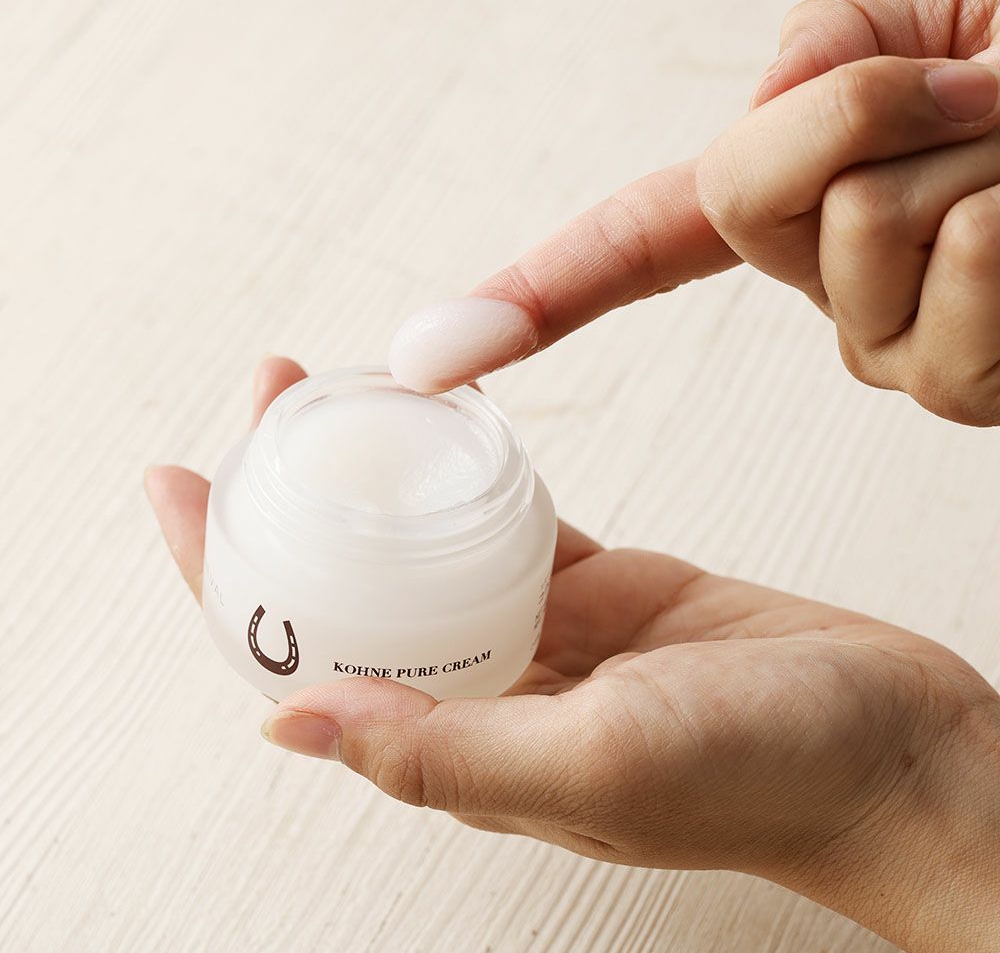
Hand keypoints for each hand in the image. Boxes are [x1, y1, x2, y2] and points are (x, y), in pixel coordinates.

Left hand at [147, 357, 999, 952]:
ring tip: (342, 390)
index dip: (223, 576)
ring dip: (379, 471)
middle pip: (351, 584)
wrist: (896, 748)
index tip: (176, 485)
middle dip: (289, 493)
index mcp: (463, 744)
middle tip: (267, 393)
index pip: (303, 653)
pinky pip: (514, 524)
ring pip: (427, 545)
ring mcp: (548, 638)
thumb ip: (446, 756)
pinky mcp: (606, 592)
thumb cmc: (773, 775)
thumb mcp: (602, 766)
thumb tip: (287, 725)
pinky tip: (448, 427)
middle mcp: (490, 691)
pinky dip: (473, 473)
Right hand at [389, 0, 999, 424]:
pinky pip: (944, 285)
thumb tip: (771, 123)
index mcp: (805, 196)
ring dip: (971, 150)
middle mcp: (824, 288)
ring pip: (853, 238)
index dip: (536, 290)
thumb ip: (828, 51)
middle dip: (860, 110)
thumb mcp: (955, 0)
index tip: (432, 354)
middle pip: (745, 196)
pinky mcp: (962, 391)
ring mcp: (887, 350)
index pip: (638, 242)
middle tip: (983, 85)